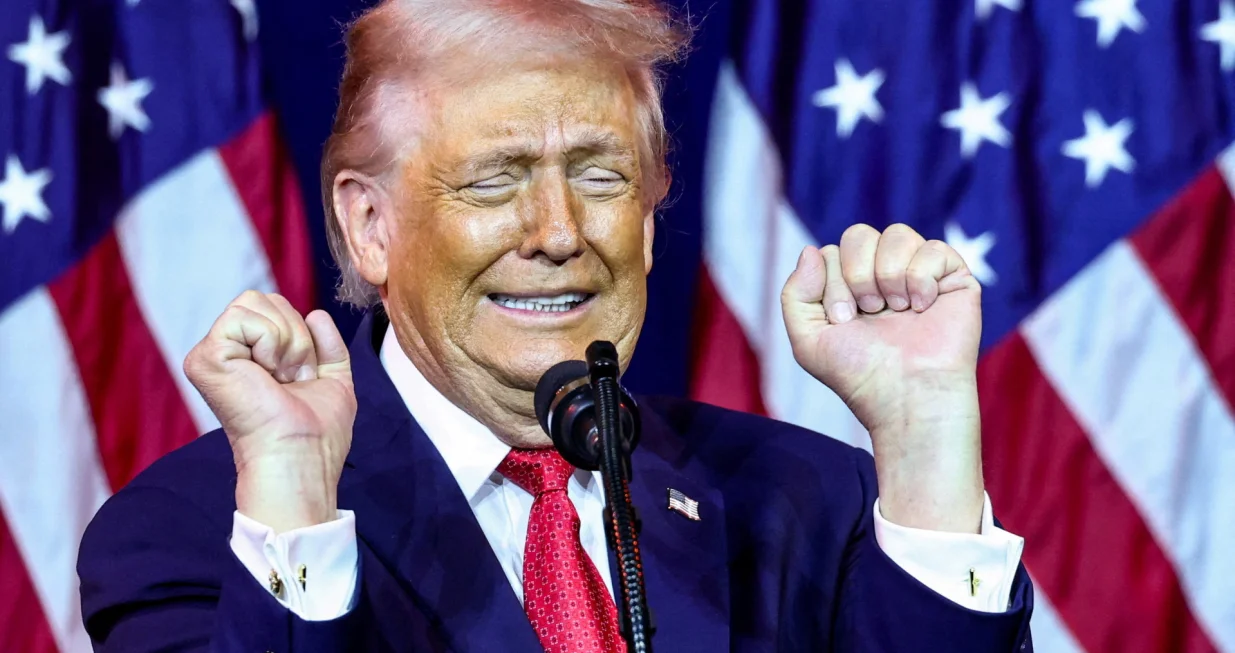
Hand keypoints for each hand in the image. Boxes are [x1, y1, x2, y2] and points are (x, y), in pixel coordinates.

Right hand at [184, 291, 356, 532]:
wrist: (300, 458)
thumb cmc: (317, 434)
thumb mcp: (332, 382)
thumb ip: (328, 348)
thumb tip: (316, 315)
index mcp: (251, 359)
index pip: (276, 308)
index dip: (302, 337)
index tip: (302, 378)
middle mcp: (228, 353)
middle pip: (266, 298)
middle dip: (295, 336)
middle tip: (290, 378)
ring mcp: (212, 354)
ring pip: (254, 301)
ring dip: (284, 340)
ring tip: (278, 378)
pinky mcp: (204, 357)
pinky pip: (244, 316)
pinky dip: (268, 341)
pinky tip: (265, 375)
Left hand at [780, 223, 983, 531]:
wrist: (906, 397)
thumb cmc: (860, 374)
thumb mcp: (808, 340)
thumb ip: (796, 294)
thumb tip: (811, 250)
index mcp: (850, 285)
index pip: (831, 252)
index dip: (833, 283)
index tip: (844, 321)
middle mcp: (884, 274)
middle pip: (860, 234)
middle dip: (857, 274)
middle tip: (869, 312)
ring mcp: (919, 273)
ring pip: (897, 234)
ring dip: (889, 276)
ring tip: (898, 311)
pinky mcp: (954, 279)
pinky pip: (934, 248)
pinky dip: (921, 279)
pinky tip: (923, 308)